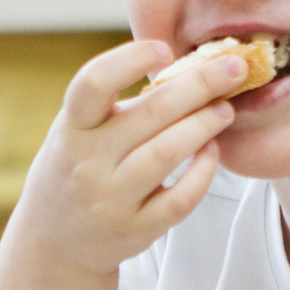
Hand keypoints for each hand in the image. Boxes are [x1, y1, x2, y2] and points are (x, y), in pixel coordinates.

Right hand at [4, 38, 247, 274]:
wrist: (56, 239)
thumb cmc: (80, 165)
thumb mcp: (81, 130)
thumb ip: (122, 104)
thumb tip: (191, 69)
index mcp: (72, 127)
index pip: (93, 83)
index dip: (130, 59)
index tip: (164, 50)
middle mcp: (86, 162)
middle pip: (150, 113)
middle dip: (199, 85)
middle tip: (233, 68)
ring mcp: (110, 199)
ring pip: (168, 152)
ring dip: (205, 125)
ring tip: (225, 110)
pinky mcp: (135, 229)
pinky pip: (181, 198)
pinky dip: (203, 170)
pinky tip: (212, 151)